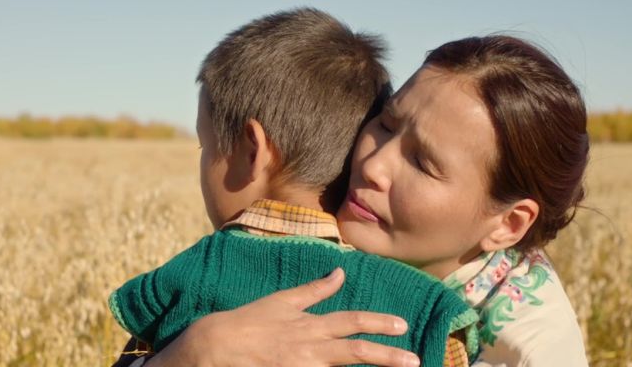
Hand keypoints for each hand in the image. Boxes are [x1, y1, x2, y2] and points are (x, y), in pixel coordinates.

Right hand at [146, 268, 420, 366]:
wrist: (216, 347)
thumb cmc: (250, 322)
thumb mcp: (283, 301)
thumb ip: (315, 290)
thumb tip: (340, 273)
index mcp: (311, 326)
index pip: (352, 323)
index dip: (380, 324)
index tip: (404, 326)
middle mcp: (311, 349)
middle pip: (356, 353)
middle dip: (388, 357)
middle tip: (415, 361)